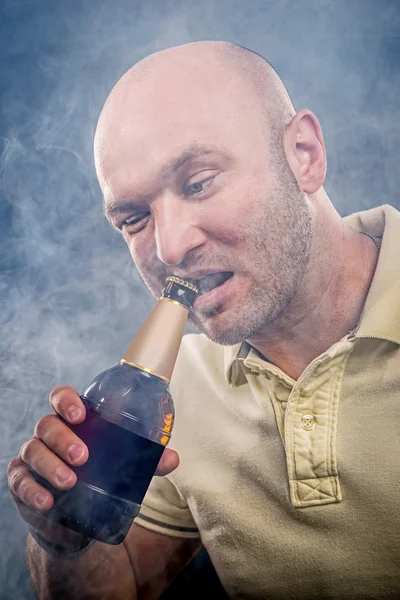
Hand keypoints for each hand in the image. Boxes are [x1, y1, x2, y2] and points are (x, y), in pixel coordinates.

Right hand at [7, 385, 178, 545]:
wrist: (73, 519)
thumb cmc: (99, 477)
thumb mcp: (122, 467)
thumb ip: (145, 462)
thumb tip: (172, 458)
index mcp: (73, 421)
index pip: (61, 398)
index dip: (66, 401)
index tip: (80, 414)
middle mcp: (50, 434)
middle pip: (47, 425)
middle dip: (63, 438)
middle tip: (83, 457)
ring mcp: (33, 456)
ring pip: (33, 450)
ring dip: (50, 465)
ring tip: (70, 482)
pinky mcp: (22, 481)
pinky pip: (20, 480)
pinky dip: (32, 489)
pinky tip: (47, 500)